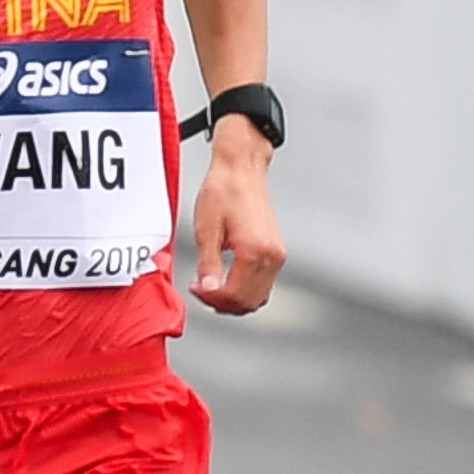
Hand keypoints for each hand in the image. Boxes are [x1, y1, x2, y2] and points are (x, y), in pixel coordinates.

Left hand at [188, 117, 283, 314]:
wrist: (242, 170)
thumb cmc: (223, 192)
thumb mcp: (207, 230)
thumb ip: (209, 264)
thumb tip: (208, 288)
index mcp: (255, 251)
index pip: (235, 295)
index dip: (211, 298)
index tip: (195, 288)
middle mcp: (272, 255)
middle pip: (250, 301)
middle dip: (223, 303)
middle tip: (201, 290)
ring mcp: (277, 254)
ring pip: (259, 296)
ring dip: (234, 299)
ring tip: (211, 285)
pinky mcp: (276, 250)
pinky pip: (263, 283)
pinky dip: (244, 288)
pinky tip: (225, 278)